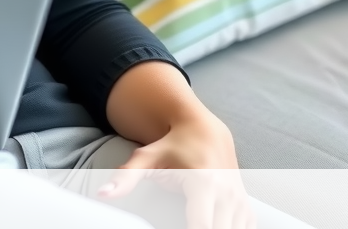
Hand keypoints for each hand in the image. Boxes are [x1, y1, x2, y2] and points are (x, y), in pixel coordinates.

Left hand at [98, 114, 256, 228]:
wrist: (203, 128)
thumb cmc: (173, 143)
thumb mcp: (146, 158)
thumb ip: (126, 177)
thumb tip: (103, 193)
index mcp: (204, 182)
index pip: (202, 227)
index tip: (173, 226)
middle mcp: (226, 192)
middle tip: (182, 221)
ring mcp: (239, 198)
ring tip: (193, 220)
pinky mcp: (244, 203)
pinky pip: (244, 227)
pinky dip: (230, 228)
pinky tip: (213, 222)